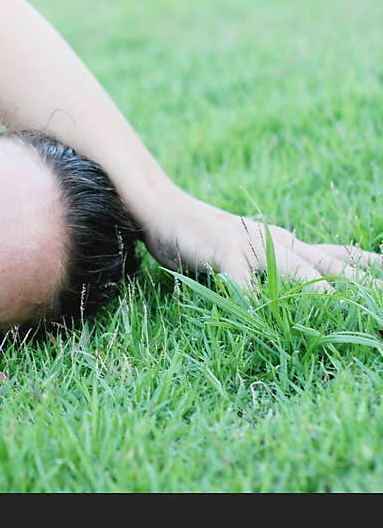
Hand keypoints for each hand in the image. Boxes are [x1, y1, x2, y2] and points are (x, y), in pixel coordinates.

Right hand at [141, 192, 381, 291]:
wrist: (164, 210)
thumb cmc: (204, 234)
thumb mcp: (247, 249)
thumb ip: (273, 268)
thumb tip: (302, 289)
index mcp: (287, 244)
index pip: (341, 256)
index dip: (370, 269)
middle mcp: (278, 243)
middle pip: (331, 265)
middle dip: (361, 282)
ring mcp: (251, 247)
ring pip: (296, 270)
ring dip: (321, 292)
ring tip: (342, 307)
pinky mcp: (224, 253)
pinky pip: (243, 283)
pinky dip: (255, 301)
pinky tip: (264, 317)